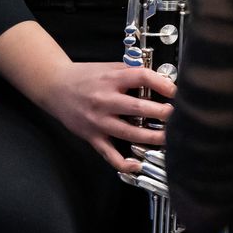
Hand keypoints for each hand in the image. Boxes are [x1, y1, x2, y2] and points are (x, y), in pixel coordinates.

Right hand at [26, 60, 178, 172]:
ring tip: (168, 138)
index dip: (162, 84)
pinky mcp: (91, 136)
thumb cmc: (85, 76)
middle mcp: (105, 100)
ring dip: (151, 137)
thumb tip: (161, 79)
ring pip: (128, 132)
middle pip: (138, 108)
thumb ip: (132, 73)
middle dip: (162, 113)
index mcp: (112, 79)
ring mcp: (98, 120)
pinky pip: (108, 153)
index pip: (142, 78)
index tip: (175, 91)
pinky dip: (122, 162)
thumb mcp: (110, 67)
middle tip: (177, 116)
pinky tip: (137, 164)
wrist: (55, 86)